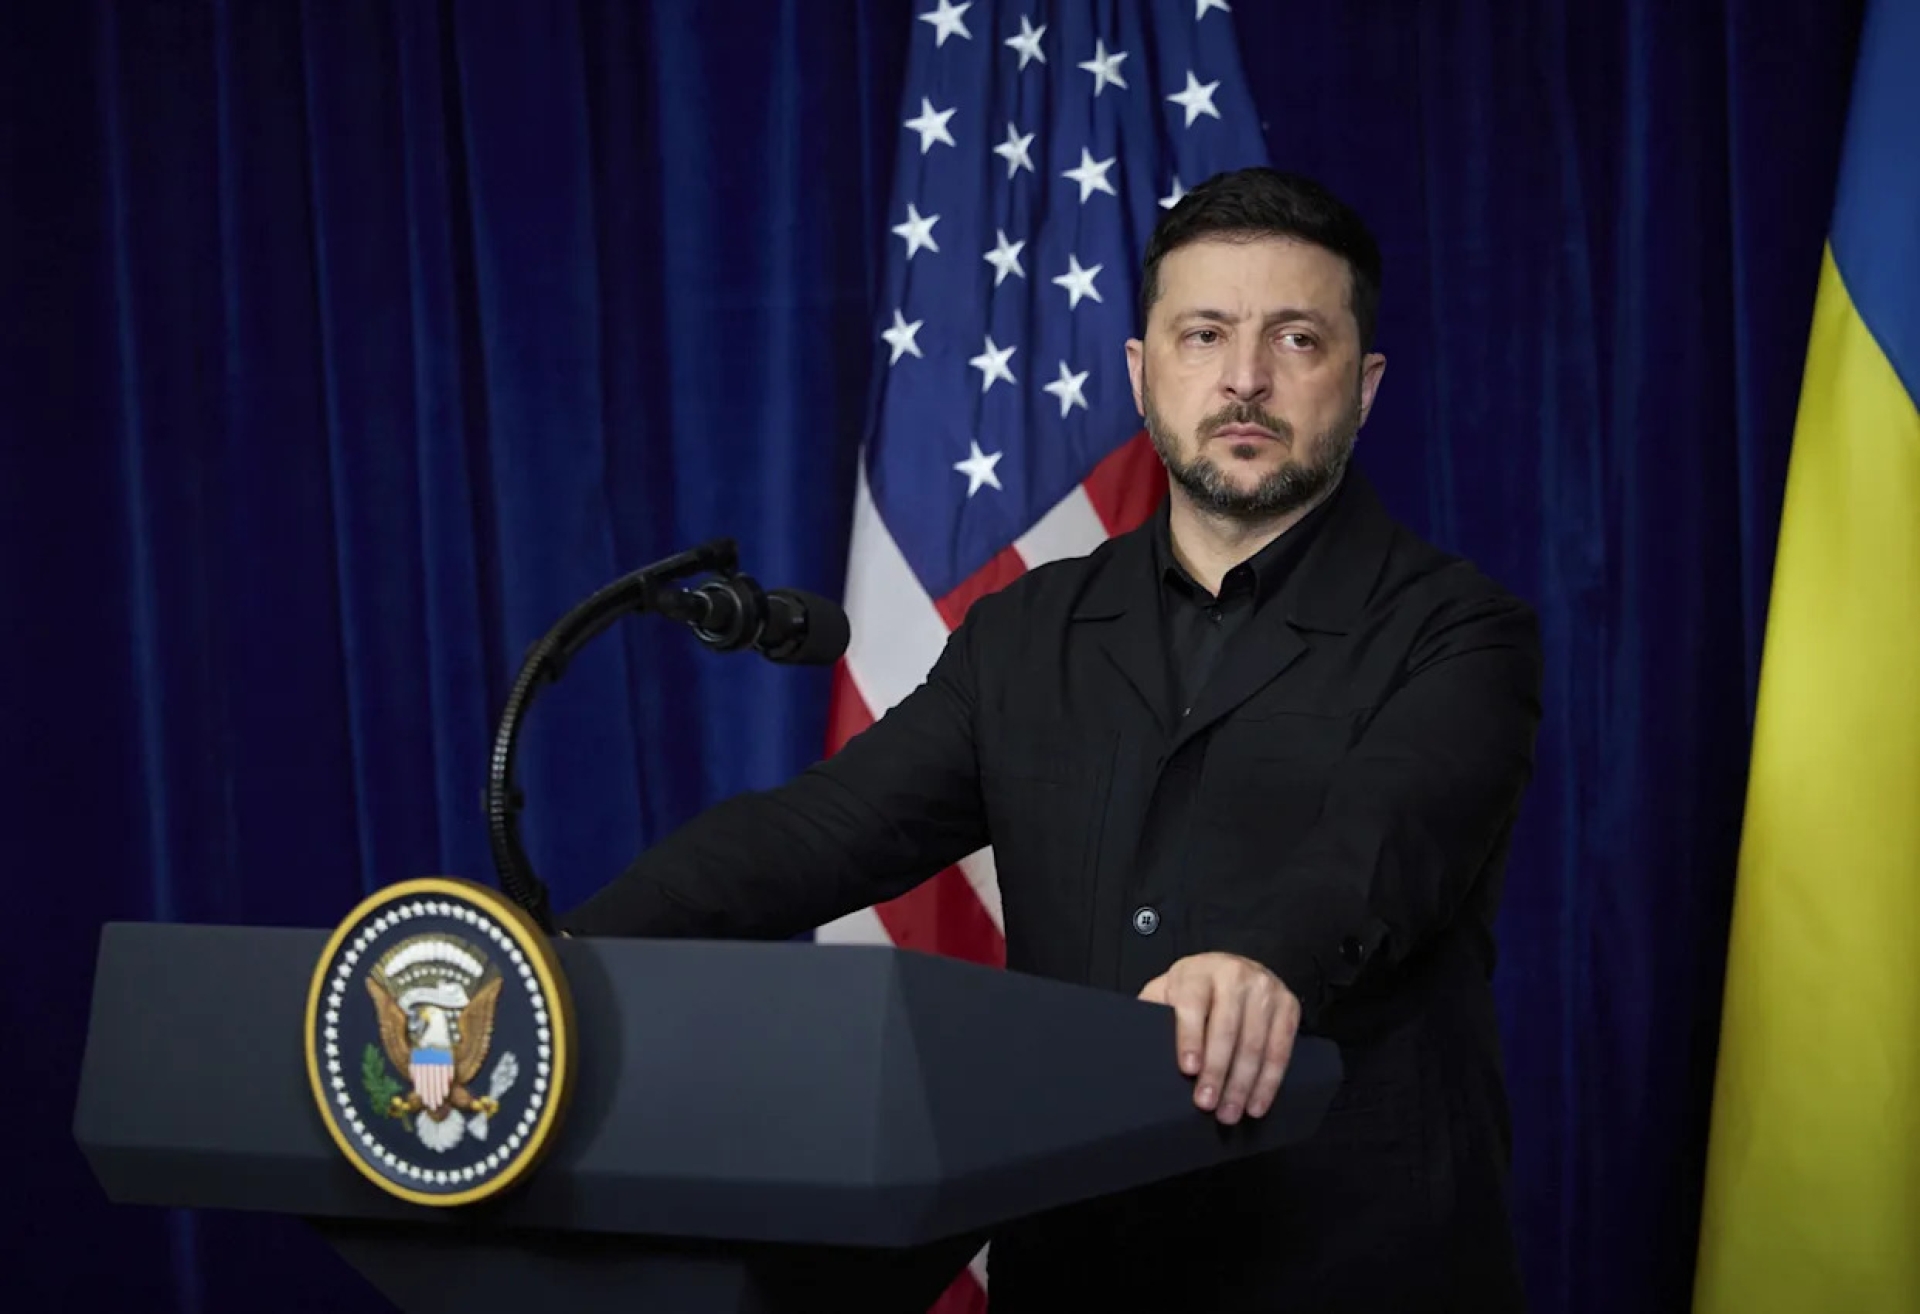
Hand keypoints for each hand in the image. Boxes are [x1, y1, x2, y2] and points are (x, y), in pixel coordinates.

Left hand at [1138, 952, 1300, 1124]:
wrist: (1234, 969)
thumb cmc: (1195, 990)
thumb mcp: (1167, 991)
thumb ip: (1152, 1011)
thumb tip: (1131, 1043)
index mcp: (1198, 971)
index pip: (1192, 1004)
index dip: (1190, 1038)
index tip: (1188, 1069)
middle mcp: (1234, 974)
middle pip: (1226, 1028)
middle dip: (1217, 1071)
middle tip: (1207, 1104)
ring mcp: (1265, 988)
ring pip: (1255, 1043)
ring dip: (1243, 1084)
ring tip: (1229, 1113)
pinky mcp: (1288, 1006)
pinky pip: (1281, 1049)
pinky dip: (1269, 1081)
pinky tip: (1256, 1103)